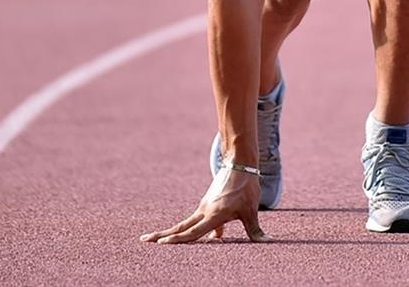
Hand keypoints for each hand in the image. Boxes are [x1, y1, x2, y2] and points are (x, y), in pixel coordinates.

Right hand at [140, 168, 270, 243]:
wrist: (240, 165)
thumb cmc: (246, 188)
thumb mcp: (251, 210)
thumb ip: (254, 229)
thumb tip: (264, 242)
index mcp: (215, 215)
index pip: (193, 231)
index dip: (178, 239)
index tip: (162, 244)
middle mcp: (205, 211)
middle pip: (180, 227)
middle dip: (162, 235)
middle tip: (144, 240)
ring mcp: (204, 207)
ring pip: (185, 224)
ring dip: (171, 232)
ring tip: (155, 239)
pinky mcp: (207, 204)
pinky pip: (194, 221)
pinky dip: (185, 229)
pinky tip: (184, 239)